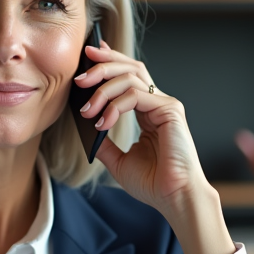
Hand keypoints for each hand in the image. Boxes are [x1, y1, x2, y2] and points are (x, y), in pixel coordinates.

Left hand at [75, 42, 234, 253]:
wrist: (173, 198)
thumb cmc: (154, 183)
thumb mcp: (118, 160)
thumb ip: (103, 142)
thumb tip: (84, 128)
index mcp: (148, 112)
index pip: (129, 77)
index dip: (111, 61)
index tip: (89, 55)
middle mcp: (158, 104)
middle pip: (131, 68)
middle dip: (103, 65)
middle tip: (80, 75)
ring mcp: (165, 105)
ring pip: (130, 77)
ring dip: (103, 89)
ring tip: (87, 109)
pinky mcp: (169, 110)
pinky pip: (136, 95)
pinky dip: (115, 106)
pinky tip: (103, 122)